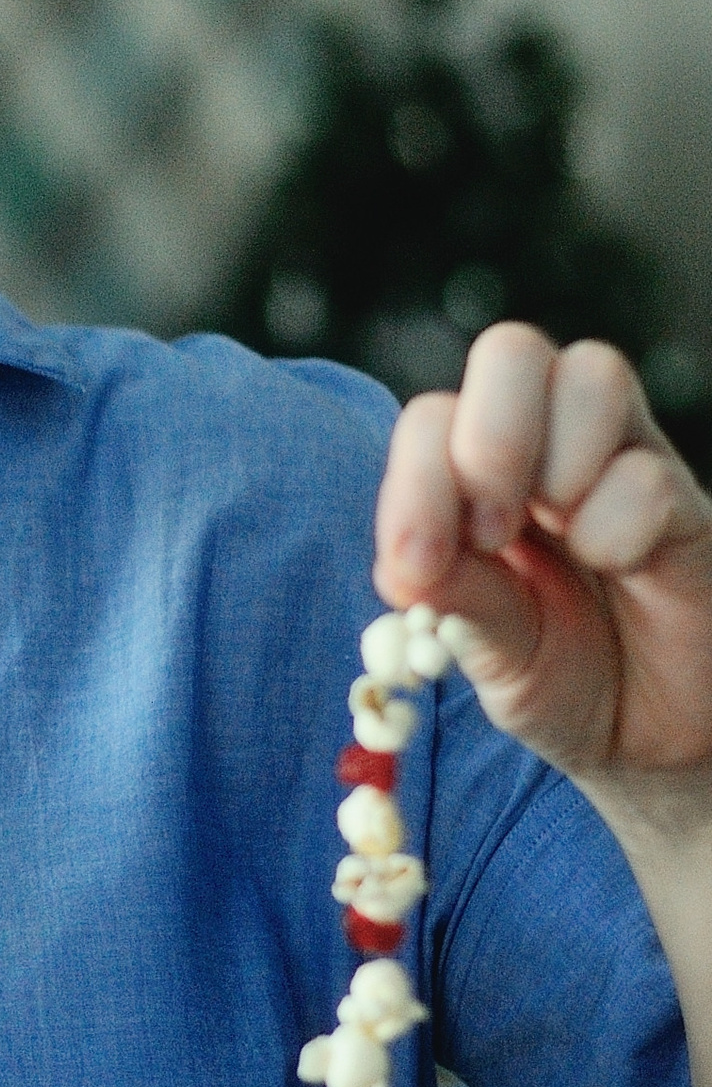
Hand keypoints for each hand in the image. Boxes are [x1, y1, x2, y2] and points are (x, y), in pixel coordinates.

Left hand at [374, 327, 711, 796]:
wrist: (653, 735)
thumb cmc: (561, 677)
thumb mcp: (491, 652)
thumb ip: (455, 600)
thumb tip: (404, 566)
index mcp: (478, 475)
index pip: (433, 417)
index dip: (416, 479)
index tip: (418, 567)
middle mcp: (549, 447)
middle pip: (512, 351)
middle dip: (491, 441)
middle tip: (494, 532)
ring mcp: (623, 463)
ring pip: (593, 373)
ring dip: (561, 464)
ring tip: (566, 544)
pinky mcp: (687, 503)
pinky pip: (650, 473)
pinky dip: (620, 528)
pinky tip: (625, 569)